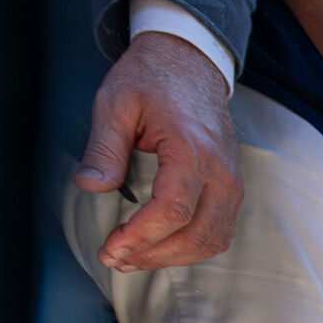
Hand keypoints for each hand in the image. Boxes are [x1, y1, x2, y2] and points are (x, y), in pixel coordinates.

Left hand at [76, 30, 242, 272]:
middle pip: (196, 235)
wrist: (191, 64)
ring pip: (212, 241)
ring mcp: (232, 183)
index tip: (111, 247)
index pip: (172, 211)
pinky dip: (191, 248)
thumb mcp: (115, 104)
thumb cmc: (151, 80)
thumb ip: (104, 148)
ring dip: (173, 258)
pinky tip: (161, 246)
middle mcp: (220, 172)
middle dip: (153, 255)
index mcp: (191, 150)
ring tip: (135, 257)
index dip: (141, 237)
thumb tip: (90, 186)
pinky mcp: (232, 189)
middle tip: (115, 258)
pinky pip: (219, 232)